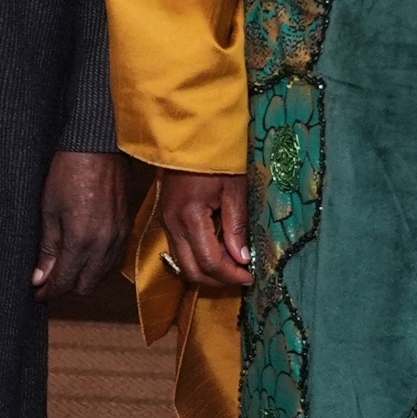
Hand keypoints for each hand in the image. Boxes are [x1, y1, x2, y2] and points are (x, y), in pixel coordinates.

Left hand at [35, 150, 128, 299]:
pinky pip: (113, 260)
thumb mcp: (49, 209)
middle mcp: (104, 244)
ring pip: (101, 275)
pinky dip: (98, 264)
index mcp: (82, 241)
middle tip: (48, 280)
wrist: (99, 146)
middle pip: (86, 286)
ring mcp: (118, 237)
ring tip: (64, 266)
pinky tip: (84, 254)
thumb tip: (39, 277)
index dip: (49, 292)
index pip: (65, 282)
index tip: (37, 293)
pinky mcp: (126, 227)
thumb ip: (47, 247)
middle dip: (66, 287)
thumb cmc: (70, 171)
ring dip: (83, 277)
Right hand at [156, 169, 255, 291]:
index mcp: (190, 217)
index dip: (230, 275)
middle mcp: (173, 225)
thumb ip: (236, 225)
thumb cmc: (216, 158)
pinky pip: (180, 250)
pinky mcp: (167, 219)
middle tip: (241, 277)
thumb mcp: (234, 189)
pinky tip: (218, 250)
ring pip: (183, 264)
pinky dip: (199, 258)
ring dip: (207, 271)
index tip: (250, 277)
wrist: (189, 137)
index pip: (208, 261)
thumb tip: (242, 259)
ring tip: (232, 265)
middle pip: (191, 271)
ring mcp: (166, 222)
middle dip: (217, 280)